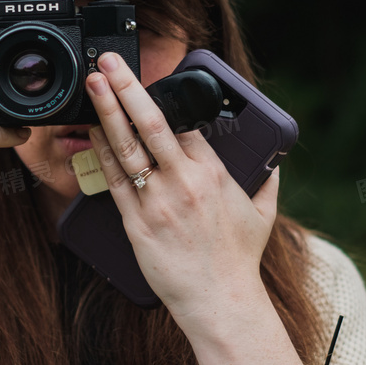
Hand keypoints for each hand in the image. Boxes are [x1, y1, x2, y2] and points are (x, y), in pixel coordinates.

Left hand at [85, 52, 276, 332]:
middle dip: (128, 87)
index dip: (163, 97)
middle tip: (109, 61)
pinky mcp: (135, 223)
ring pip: (126, 147)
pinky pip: (114, 180)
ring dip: (107, 111)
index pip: (184, 123)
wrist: (220, 303)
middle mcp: (183, 182)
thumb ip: (267, 179)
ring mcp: (156, 202)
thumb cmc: (239, 260)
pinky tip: (92, 131)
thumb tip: (273, 159)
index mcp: (213, 174)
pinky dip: (101, 153)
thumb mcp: (264, 214)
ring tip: (94, 83)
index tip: (148, 78)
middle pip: (150, 124)